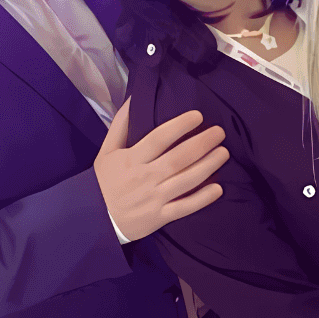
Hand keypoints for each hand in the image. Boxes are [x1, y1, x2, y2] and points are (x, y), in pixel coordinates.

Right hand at [94, 100, 226, 240]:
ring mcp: (153, 199)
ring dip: (208, 166)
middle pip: (178, 158)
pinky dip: (202, 199)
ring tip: (224, 153)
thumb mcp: (106, 151)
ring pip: (185, 181)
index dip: (180, 126)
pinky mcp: (159, 218)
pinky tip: (218, 188)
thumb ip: (121, 124)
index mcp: (131, 159)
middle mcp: (144, 178)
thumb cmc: (104, 181)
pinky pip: (184, 208)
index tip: (198, 116)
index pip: (159, 138)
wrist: (94, 220)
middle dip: (202, 144)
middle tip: (219, 133)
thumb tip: (135, 97)